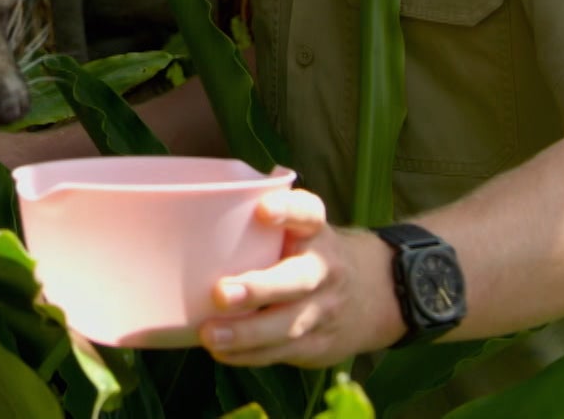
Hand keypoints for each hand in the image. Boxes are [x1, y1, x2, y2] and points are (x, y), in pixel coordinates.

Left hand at [198, 190, 402, 367]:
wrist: (374, 295)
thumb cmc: (308, 254)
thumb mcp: (299, 229)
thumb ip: (259, 222)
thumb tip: (189, 214)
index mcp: (316, 232)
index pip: (308, 214)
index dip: (288, 210)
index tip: (263, 209)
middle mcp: (324, 269)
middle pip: (297, 280)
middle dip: (260, 289)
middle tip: (221, 292)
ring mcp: (323, 310)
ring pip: (288, 324)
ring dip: (247, 333)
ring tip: (210, 334)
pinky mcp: (318, 344)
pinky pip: (282, 352)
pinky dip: (249, 354)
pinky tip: (220, 351)